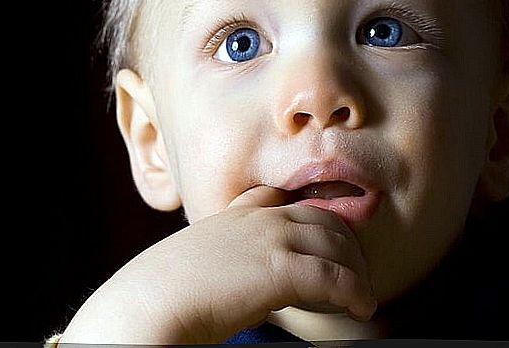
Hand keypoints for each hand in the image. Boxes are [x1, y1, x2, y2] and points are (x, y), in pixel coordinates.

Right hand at [59, 185, 375, 343]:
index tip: (329, 238)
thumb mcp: (196, 269)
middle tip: (356, 273)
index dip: (313, 216)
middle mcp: (255, 219)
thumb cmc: (159, 296)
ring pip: (335, 244)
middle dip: (346, 245)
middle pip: (321, 219)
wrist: (144, 306)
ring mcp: (269, 239)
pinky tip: (362, 307)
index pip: (284, 201)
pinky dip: (355, 291)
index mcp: (232, 215)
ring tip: (363, 296)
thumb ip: (228, 268)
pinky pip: (333, 276)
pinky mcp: (279, 268)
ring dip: (356, 270)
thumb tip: (253, 294)